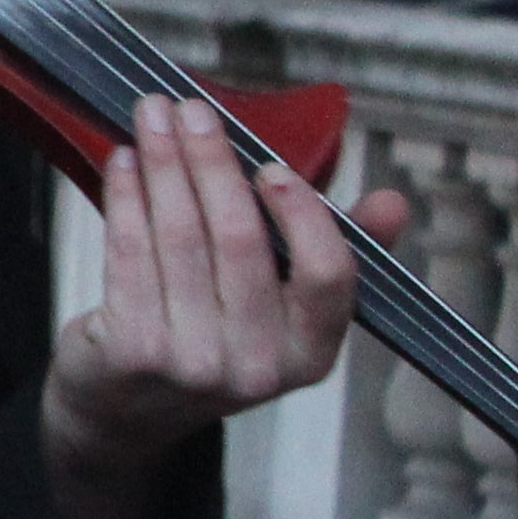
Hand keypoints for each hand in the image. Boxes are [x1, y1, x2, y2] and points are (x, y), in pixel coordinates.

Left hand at [40, 96, 394, 518]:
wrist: (126, 410)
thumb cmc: (216, 336)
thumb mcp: (283, 311)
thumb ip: (337, 251)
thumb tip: (394, 202)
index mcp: (312, 353)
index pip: (328, 276)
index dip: (302, 213)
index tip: (271, 164)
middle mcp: (258, 365)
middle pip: (240, 242)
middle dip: (212, 162)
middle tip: (191, 108)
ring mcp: (193, 362)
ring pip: (179, 239)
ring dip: (163, 165)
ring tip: (151, 118)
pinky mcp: (133, 352)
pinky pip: (130, 254)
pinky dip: (125, 198)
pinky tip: (123, 162)